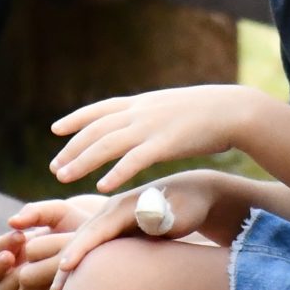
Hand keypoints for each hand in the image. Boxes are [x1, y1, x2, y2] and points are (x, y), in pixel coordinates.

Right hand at [0, 195, 111, 289]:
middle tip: (10, 257)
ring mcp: (27, 287)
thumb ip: (36, 212)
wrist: (106, 248)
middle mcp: (17, 269)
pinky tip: (44, 283)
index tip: (20, 236)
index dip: (3, 244)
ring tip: (23, 270)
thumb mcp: (60, 214)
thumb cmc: (79, 226)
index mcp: (17, 248)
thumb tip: (11, 221)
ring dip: (10, 280)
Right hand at [46, 172, 243, 289]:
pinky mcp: (114, 227)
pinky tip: (72, 282)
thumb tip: (145, 220)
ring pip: (84, 243)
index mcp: (125, 206)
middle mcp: (112, 210)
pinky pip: (92, 245)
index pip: (98, 230)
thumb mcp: (179, 211)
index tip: (65, 267)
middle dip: (67, 263)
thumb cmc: (188, 207)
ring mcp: (111, 218)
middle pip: (84, 238)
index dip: (81, 248)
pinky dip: (79, 261)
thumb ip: (161, 216)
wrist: (192, 194)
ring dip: (69, 265)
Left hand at [48, 84, 260, 190]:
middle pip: (96, 129)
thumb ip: (154, 115)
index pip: (100, 109)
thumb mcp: (174, 107)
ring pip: (106, 143)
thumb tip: (143, 121)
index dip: (76, 119)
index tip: (56, 129)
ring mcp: (151, 126)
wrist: (235, 109)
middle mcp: (141, 112)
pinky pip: (133, 160)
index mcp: (143, 103)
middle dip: (72, 148)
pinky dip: (115, 172)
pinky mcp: (165, 143)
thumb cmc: (210, 112)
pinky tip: (101, 186)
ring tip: (62, 177)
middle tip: (54, 167)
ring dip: (81, 160)